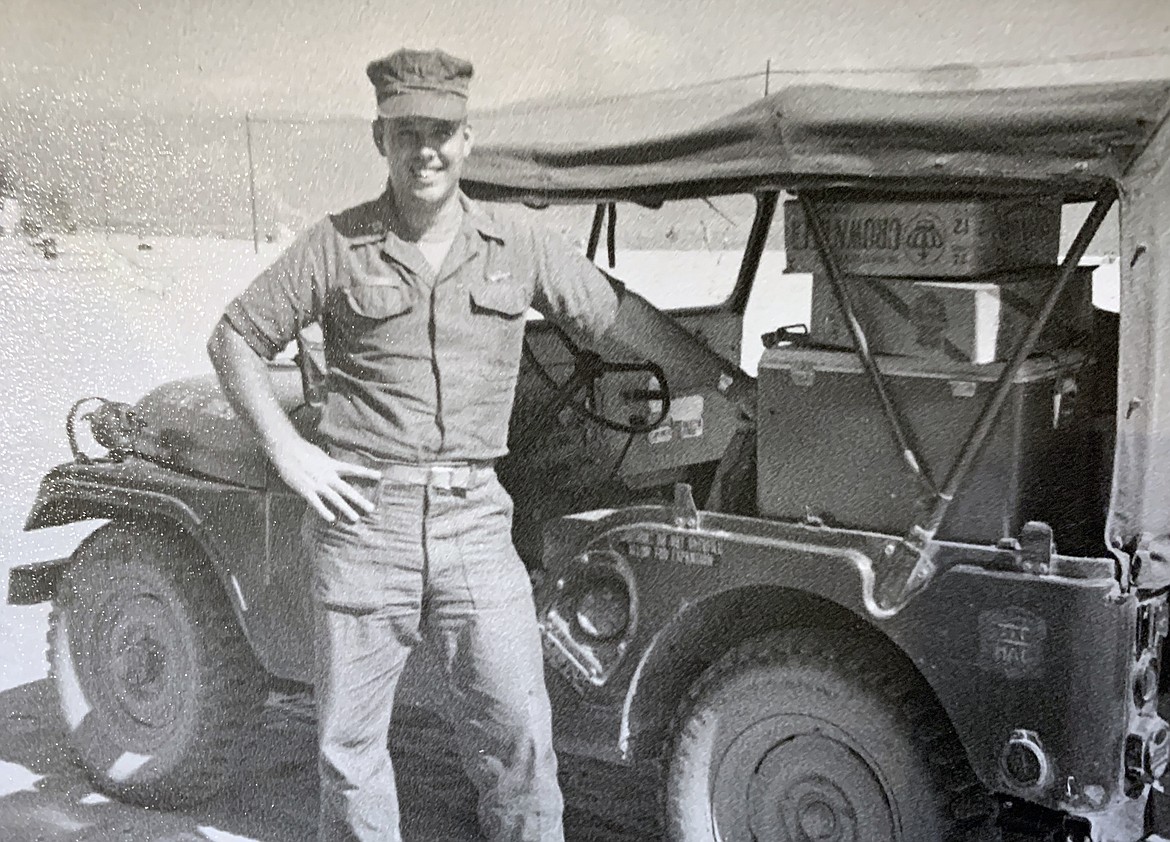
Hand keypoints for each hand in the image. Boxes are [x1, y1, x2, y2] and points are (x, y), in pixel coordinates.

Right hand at [266, 435, 381, 522]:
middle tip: (372, 508)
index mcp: (332, 465)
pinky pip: (317, 503)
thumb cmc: (301, 449)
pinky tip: (331, 519)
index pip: (353, 469)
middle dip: (360, 500)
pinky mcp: (306, 490)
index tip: (380, 476)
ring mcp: (317, 484)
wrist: (285, 449)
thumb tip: (335, 466)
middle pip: (347, 489)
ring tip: (356, 518)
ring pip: (335, 499)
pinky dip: (324, 511)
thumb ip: (328, 462)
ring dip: (346, 509)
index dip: (367, 473)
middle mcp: (327, 475)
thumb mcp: (320, 454)